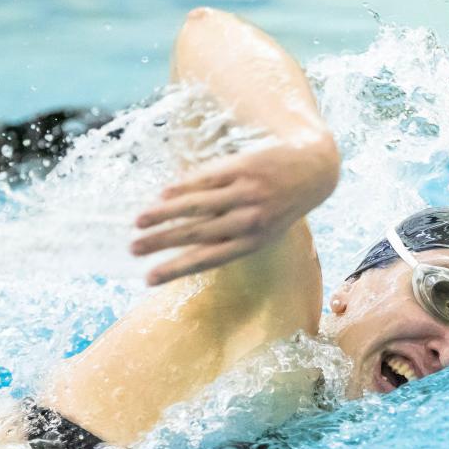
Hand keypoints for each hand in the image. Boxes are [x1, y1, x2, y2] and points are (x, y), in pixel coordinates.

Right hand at [131, 133, 338, 285]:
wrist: (315, 169)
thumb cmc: (282, 205)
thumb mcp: (264, 230)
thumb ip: (230, 238)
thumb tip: (185, 250)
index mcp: (253, 242)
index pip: (207, 260)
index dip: (176, 270)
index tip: (148, 279)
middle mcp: (249, 221)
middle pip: (196, 234)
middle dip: (161, 243)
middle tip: (133, 249)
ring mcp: (246, 194)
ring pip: (197, 207)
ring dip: (164, 215)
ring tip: (138, 221)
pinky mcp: (244, 169)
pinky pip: (206, 180)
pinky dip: (182, 188)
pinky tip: (162, 195)